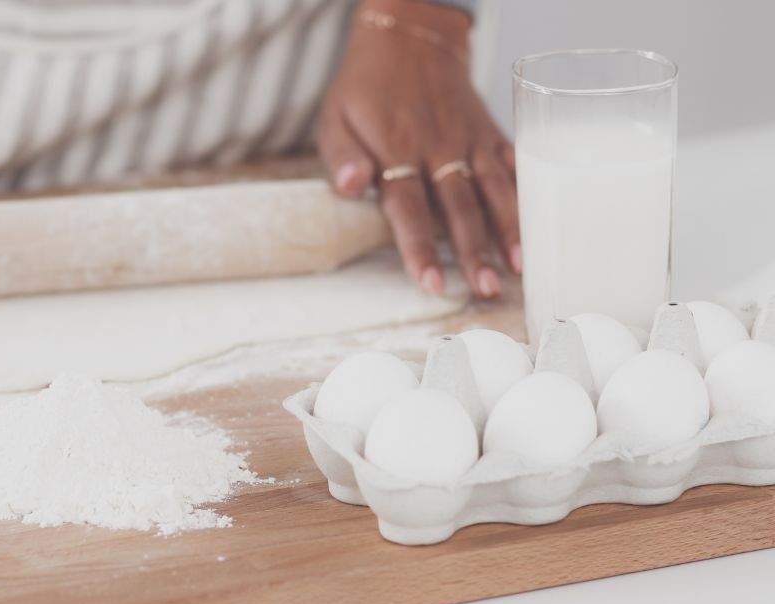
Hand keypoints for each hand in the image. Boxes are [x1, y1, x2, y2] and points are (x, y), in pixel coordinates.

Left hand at [317, 0, 519, 298]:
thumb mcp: (336, 119)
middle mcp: (439, 149)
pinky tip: (542, 224)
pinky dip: (527, 193)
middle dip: (474, 251)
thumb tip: (349, 186)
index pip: (408, 208)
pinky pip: (513, 164)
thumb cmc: (366, 90)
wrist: (409, 40)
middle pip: (459, 207)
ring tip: (521, 267)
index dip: (419, 247)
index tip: (431, 282)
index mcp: (397, 151)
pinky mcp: (489, 133)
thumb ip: (341, 157)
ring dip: (509, 230)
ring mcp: (469, 141)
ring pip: (494, 189)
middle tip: (485, 289)